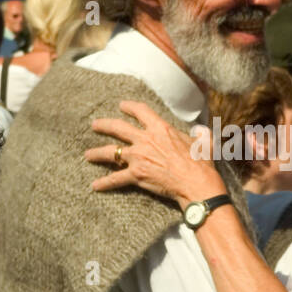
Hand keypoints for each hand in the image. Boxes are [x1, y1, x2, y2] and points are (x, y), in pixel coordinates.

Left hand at [88, 100, 226, 207]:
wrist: (196, 184)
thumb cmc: (202, 164)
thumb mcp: (204, 142)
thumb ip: (200, 134)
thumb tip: (201, 130)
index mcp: (160, 128)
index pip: (140, 111)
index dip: (129, 107)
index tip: (122, 105)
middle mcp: (145, 140)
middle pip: (118, 128)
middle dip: (104, 125)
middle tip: (95, 125)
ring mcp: (138, 157)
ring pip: (111, 152)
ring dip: (97, 153)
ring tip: (88, 154)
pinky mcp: (136, 175)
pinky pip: (115, 179)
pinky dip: (104, 183)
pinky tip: (95, 186)